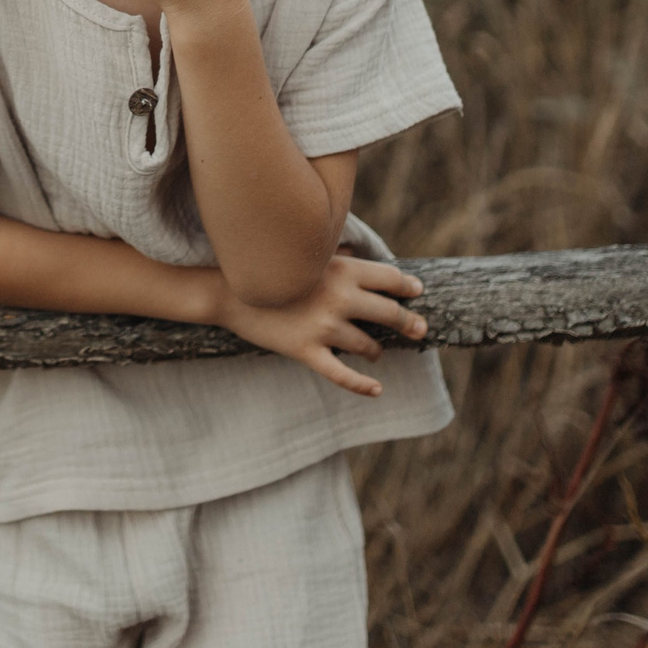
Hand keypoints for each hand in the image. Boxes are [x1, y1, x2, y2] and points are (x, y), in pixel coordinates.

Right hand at [207, 255, 427, 397]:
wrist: (229, 292)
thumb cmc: (269, 270)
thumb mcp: (306, 256)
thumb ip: (336, 259)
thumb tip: (359, 257)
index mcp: (341, 270)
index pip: (388, 278)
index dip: (406, 286)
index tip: (416, 292)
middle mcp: (339, 298)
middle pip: (388, 313)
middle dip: (409, 323)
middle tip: (419, 328)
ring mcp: (324, 327)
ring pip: (368, 346)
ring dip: (376, 351)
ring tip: (375, 353)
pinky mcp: (307, 351)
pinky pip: (341, 374)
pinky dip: (362, 385)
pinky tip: (376, 390)